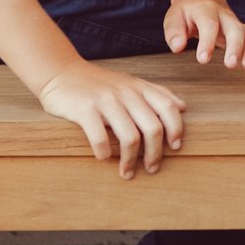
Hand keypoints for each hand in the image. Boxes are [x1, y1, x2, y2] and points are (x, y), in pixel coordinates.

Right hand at [38, 66, 188, 176]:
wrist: (60, 72)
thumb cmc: (98, 83)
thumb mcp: (130, 82)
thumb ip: (156, 93)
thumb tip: (183, 107)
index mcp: (138, 87)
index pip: (167, 107)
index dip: (176, 128)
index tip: (176, 147)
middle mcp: (125, 93)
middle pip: (152, 127)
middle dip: (155, 153)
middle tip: (152, 168)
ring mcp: (105, 100)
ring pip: (129, 136)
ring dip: (131, 160)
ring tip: (127, 172)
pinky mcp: (84, 109)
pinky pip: (100, 137)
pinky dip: (104, 153)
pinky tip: (103, 158)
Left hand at [163, 0, 244, 70]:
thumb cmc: (186, 13)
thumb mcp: (173, 18)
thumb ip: (174, 32)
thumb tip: (177, 47)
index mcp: (205, 10)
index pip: (209, 24)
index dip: (207, 41)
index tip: (202, 60)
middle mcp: (224, 15)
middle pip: (235, 28)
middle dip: (235, 46)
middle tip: (230, 64)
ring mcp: (235, 23)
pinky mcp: (242, 32)